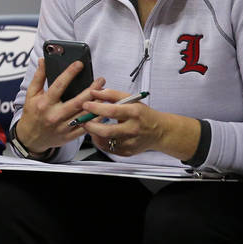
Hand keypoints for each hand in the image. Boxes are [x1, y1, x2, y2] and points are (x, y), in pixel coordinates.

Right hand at [15, 58, 105, 152]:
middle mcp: (54, 115)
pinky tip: (102, 110)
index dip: (69, 73)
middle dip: (92, 89)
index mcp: (44, 103)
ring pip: (84, 115)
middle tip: (101, 80)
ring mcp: (63, 127)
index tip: (79, 64)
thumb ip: (38, 77)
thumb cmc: (31, 114)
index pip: (59, 85)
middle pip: (78, 101)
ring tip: (105, 94)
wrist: (30, 138)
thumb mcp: (31, 95)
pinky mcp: (69, 136)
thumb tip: (43, 61)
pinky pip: (87, 127)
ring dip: (97, 104)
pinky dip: (96, 119)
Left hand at [82, 89, 199, 158]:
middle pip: (106, 131)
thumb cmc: (143, 114)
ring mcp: (131, 143)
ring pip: (105, 142)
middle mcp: (133, 129)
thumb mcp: (131, 99)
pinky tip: (99, 134)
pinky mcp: (128, 152)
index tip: (85, 104)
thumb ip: (111, 94)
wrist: (160, 131)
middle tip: (83, 120)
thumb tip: (95, 91)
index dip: (96, 108)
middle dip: (90, 126)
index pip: (112, 111)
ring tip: (91, 126)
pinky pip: (108, 149)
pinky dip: (100, 141)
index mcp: (134, 113)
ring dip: (93, 134)